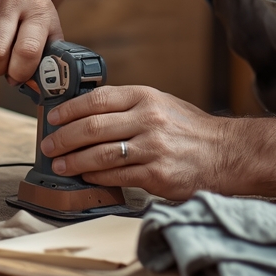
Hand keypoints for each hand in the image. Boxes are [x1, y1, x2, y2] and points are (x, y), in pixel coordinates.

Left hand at [42, 85, 237, 200]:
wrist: (226, 153)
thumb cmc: (190, 129)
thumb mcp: (161, 103)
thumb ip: (128, 105)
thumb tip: (87, 111)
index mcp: (146, 97)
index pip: (97, 100)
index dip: (69, 110)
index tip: (53, 117)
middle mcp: (148, 120)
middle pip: (92, 128)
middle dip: (64, 138)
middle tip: (48, 144)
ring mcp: (152, 148)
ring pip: (100, 155)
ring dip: (74, 162)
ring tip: (60, 164)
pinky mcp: (157, 175)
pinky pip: (117, 176)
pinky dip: (96, 178)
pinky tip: (86, 177)